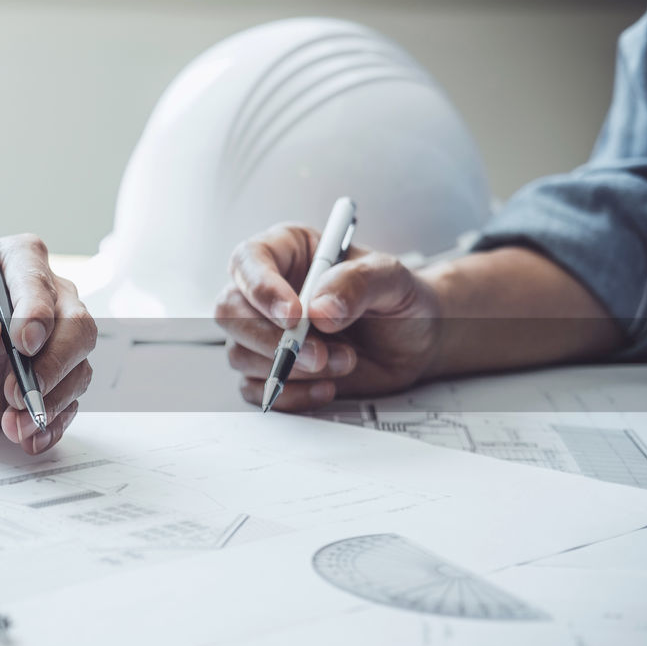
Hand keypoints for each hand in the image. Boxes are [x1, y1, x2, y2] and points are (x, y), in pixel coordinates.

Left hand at [0, 234, 96, 453]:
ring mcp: (47, 345)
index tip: (21, 344)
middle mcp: (42, 300)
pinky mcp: (43, 384)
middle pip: (77, 328)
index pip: (39, 283)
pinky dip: (51, 424)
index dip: (37, 314)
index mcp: (13, 262)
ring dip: (51, 401)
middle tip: (16, 394)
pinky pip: (65, 403)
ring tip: (14, 424)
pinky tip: (28, 437)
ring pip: (77, 368)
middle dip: (53, 365)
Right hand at [215, 224, 443, 411]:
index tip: (293, 315)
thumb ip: (358, 284)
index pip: (249, 260)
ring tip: (344, 362)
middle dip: (272, 339)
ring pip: (240, 353)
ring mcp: (264, 332)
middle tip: (318, 354)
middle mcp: (267, 290)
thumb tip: (320, 309)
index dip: (262, 288)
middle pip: (230, 311)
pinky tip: (327, 386)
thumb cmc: (399, 300)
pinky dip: (291, 394)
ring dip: (291, 368)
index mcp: (287, 251)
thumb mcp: (393, 279)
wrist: (416, 343)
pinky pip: (256, 388)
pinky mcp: (269, 369)